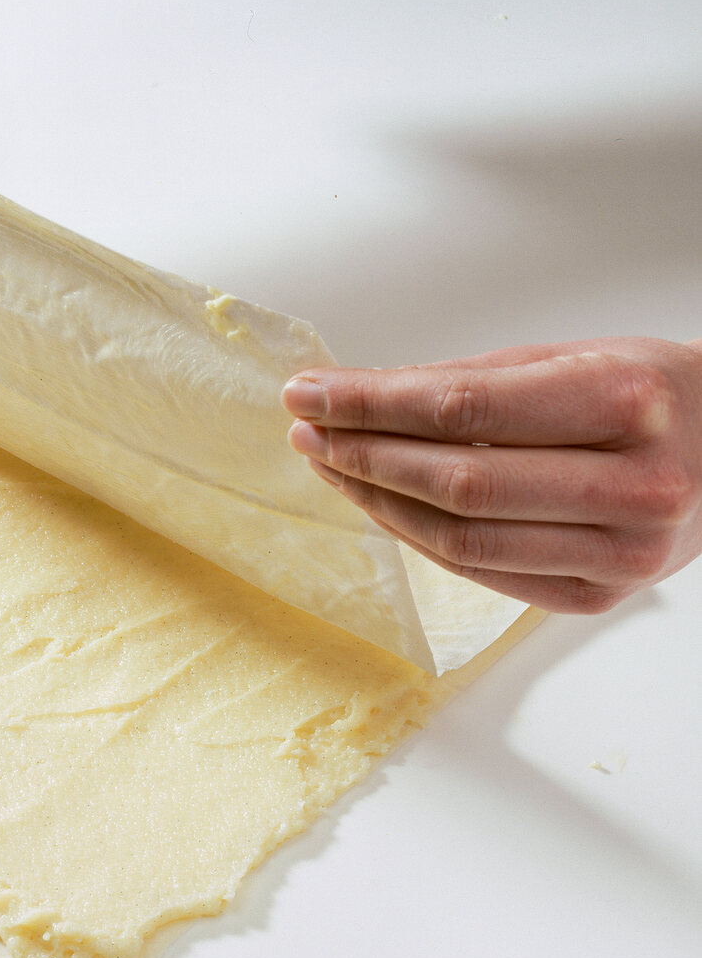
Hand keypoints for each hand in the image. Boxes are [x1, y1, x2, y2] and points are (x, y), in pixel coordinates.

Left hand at [283, 337, 701, 612]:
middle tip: (307, 430)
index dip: (370, 404)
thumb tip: (358, 399)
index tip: (309, 392)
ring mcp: (619, 558)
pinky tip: (380, 504)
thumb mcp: (569, 359)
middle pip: (454, 481)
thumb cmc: (650, 394)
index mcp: (626, 404)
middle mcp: (632, 489)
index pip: (461, 409)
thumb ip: (466, 381)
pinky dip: (417, 537)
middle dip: (361, 454)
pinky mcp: (595, 598)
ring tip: (330, 465)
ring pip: (458, 538)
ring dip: (376, 501)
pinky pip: (480, 571)